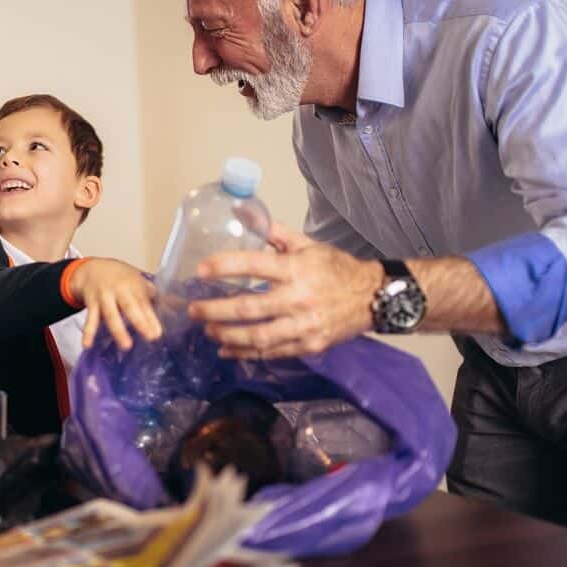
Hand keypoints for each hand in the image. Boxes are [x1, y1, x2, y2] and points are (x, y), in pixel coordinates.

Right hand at [68, 258, 161, 349]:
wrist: (91, 269)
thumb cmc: (119, 277)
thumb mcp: (137, 280)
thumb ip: (153, 295)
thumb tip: (178, 305)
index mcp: (133, 285)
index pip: (144, 303)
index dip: (152, 317)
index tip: (158, 332)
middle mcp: (119, 290)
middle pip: (129, 307)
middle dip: (140, 321)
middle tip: (150, 337)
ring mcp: (104, 297)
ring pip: (111, 315)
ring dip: (118, 330)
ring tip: (126, 346)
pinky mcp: (91, 305)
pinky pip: (90, 320)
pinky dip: (88, 332)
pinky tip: (87, 345)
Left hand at [187, 223, 382, 358]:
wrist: (373, 297)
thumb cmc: (335, 269)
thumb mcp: (307, 245)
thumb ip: (274, 232)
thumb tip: (243, 213)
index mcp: (296, 268)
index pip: (254, 265)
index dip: (225, 266)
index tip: (201, 271)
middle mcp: (299, 298)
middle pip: (248, 307)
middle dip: (215, 310)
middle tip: (193, 309)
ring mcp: (304, 325)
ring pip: (258, 335)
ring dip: (227, 335)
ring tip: (208, 330)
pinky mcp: (309, 345)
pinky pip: (272, 352)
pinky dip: (246, 353)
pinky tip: (227, 350)